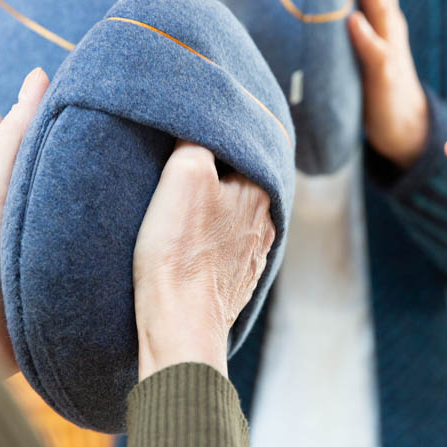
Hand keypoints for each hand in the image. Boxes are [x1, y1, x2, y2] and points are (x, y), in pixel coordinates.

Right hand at [133, 142, 274, 380]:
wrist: (180, 324)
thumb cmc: (180, 249)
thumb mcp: (184, 173)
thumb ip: (197, 138)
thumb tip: (199, 122)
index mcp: (260, 192)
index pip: (239, 149)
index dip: (211, 140)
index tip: (188, 140)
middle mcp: (266, 223)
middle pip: (239, 183)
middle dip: (215, 175)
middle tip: (182, 169)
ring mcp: (253, 256)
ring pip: (234, 217)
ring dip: (213, 209)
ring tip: (183, 208)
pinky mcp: (236, 282)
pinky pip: (226, 248)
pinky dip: (210, 240)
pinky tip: (190, 243)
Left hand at [347, 0, 427, 167]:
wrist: (403, 128)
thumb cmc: (375, 84)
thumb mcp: (362, 48)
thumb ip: (345, 25)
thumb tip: (307, 5)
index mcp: (382, 20)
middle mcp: (389, 29)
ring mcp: (389, 51)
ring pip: (380, 10)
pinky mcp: (384, 79)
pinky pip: (375, 54)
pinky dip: (364, 36)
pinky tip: (352, 21)